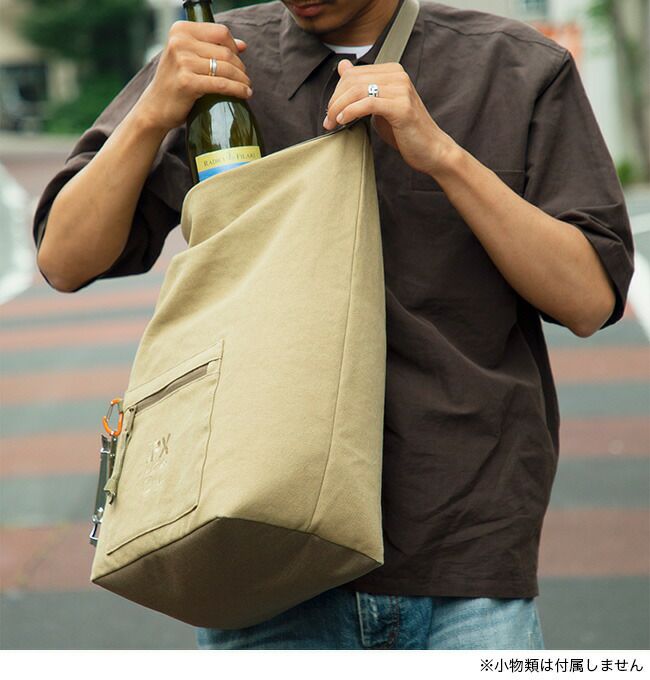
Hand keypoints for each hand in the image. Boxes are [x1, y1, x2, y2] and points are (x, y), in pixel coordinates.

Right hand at [136, 21, 252, 132]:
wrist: (155, 108)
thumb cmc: (175, 82)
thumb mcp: (189, 58)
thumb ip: (212, 47)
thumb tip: (243, 45)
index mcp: (180, 30)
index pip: (220, 32)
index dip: (234, 47)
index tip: (238, 61)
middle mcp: (179, 42)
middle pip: (225, 51)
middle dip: (240, 67)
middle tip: (245, 78)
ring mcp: (182, 62)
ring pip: (226, 68)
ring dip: (242, 79)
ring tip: (247, 87)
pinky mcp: (187, 82)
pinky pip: (221, 84)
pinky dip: (237, 89)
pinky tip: (245, 93)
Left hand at [323, 59, 456, 178]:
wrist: (431, 150)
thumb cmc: (405, 132)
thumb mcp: (379, 106)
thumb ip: (362, 89)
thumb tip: (342, 66)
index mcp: (392, 72)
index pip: (353, 74)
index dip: (336, 93)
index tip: (331, 112)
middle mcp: (397, 76)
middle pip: (352, 80)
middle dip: (335, 101)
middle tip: (328, 121)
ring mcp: (401, 90)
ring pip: (358, 90)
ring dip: (339, 108)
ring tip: (333, 123)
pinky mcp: (402, 107)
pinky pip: (369, 103)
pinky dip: (352, 111)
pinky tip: (344, 121)